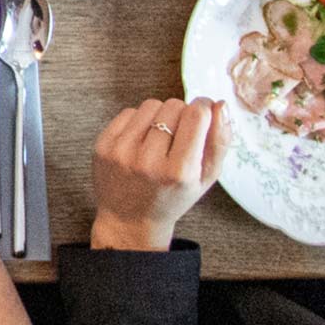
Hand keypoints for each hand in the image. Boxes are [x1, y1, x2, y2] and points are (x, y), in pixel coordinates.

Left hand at [87, 98, 226, 250]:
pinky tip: (142, 140)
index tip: (204, 112)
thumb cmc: (174, 197)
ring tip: (161, 138)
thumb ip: (220, 141)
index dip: (204, 107)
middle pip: (174, 106)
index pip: (196, 115)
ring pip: (151, 105)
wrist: (130, 220)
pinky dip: (139, 120)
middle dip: (182, 113)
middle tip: (181, 134)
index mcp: (179, 171)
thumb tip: (221, 104)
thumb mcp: (206, 178)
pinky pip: (128, 112)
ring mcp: (121, 152)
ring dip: (160, 115)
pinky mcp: (103, 146)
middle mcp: (148, 161)